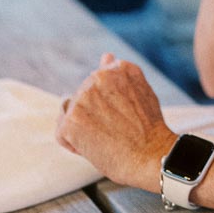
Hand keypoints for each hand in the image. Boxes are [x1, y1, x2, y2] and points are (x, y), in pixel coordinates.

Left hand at [56, 53, 176, 187]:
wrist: (151, 156)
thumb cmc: (148, 129)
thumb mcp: (140, 92)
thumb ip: (120, 75)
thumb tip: (106, 56)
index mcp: (116, 68)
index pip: (95, 85)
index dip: (106, 106)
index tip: (122, 118)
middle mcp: (98, 77)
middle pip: (82, 99)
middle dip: (92, 116)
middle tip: (116, 131)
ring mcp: (83, 98)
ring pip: (70, 114)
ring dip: (81, 128)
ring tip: (105, 139)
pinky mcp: (71, 121)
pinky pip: (62, 133)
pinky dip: (74, 144)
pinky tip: (94, 147)